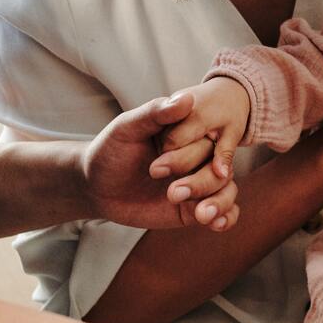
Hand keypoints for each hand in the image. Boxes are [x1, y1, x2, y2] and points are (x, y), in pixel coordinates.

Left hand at [82, 95, 239, 231]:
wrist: (96, 186)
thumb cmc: (110, 151)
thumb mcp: (127, 128)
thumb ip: (156, 113)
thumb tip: (188, 98)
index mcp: (186, 133)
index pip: (206, 140)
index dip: (191, 154)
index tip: (160, 168)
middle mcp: (196, 156)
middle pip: (220, 168)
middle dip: (200, 183)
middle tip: (172, 193)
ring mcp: (197, 182)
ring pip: (226, 189)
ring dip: (219, 202)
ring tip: (201, 214)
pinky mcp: (193, 207)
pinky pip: (222, 211)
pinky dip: (226, 217)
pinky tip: (215, 224)